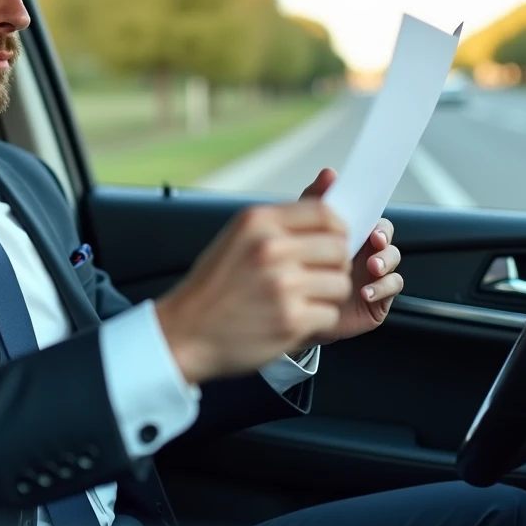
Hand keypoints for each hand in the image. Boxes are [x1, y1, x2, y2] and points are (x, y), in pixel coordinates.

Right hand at [155, 200, 351, 384]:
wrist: (185, 332)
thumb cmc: (214, 286)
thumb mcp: (238, 238)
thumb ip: (280, 222)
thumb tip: (327, 193)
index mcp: (257, 222)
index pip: (324, 213)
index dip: (338, 228)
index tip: (335, 241)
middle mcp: (270, 248)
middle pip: (338, 248)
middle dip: (335, 265)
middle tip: (319, 276)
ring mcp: (282, 285)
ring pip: (340, 283)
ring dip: (328, 295)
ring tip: (305, 300)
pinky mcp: (290, 319)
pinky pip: (330, 314)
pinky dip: (318, 320)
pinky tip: (296, 319)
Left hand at [299, 168, 402, 340]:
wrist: (292, 308)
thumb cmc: (300, 268)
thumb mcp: (302, 231)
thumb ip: (316, 201)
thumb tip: (329, 173)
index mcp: (354, 234)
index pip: (375, 220)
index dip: (378, 222)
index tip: (372, 228)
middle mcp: (367, 252)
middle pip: (387, 238)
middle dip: (384, 240)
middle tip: (374, 243)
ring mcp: (374, 275)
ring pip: (392, 261)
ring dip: (385, 261)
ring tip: (372, 267)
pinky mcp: (377, 298)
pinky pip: (392, 288)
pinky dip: (382, 287)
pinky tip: (366, 291)